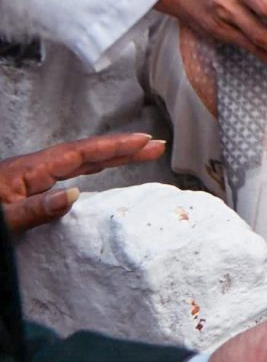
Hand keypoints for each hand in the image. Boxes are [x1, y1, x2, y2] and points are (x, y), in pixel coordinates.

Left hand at [0, 132, 164, 233]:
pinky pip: (65, 174)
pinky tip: (96, 176)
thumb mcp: (2, 219)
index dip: (114, 147)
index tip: (145, 141)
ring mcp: (27, 179)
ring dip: (108, 158)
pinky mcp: (24, 189)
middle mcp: (32, 170)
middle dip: (121, 148)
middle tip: (156, 144)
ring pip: (75, 163)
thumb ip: (34, 209)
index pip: (80, 154)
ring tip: (138, 154)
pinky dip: (88, 171)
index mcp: (28, 171)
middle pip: (84, 154)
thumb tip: (75, 194)